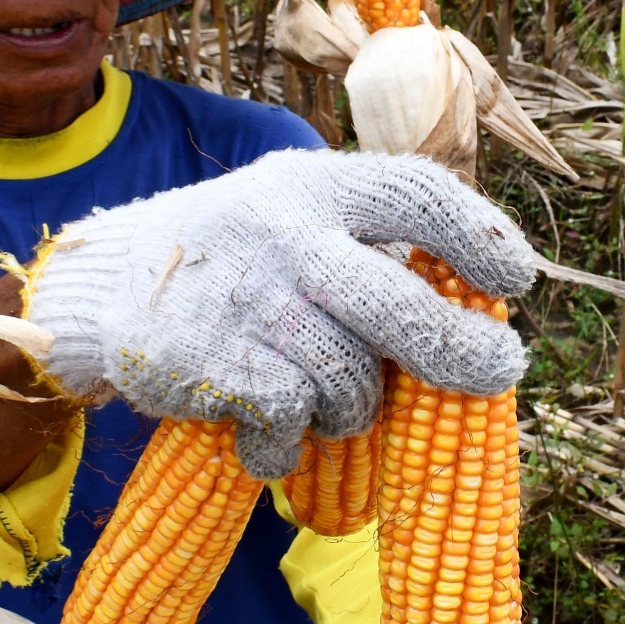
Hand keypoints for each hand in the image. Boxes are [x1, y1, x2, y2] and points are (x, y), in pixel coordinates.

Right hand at [23, 149, 534, 478]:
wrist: (104, 288)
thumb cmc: (237, 258)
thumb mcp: (295, 212)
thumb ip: (369, 246)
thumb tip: (474, 316)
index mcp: (314, 185)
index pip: (413, 192)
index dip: (476, 233)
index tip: (520, 279)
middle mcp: (283, 234)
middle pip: (395, 303)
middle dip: (458, 349)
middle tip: (501, 369)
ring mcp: (247, 300)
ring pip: (350, 382)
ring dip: (352, 407)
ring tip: (322, 396)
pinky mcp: (215, 365)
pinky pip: (292, 421)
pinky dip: (288, 439)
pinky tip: (265, 423)